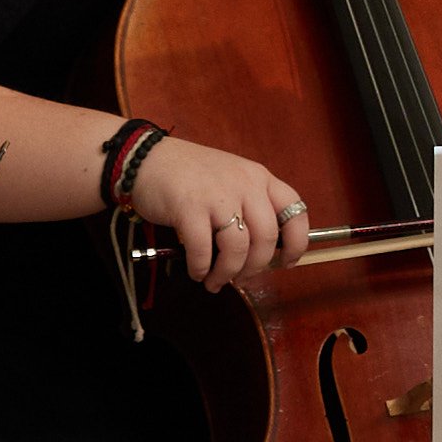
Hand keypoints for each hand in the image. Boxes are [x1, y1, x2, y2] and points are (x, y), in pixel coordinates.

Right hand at [128, 130, 312, 285]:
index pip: (295, 210)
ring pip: (237, 248)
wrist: (145, 159)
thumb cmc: (190, 175)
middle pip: (266, 238)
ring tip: (214, 281)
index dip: (297, 242)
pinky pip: (204, 250)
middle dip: (256, 267)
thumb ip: (250, 206)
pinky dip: (202, 268)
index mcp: (259, 177)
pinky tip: (197, 271)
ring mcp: (218, 195)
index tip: (287, 261)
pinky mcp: (189, 207)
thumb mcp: (231, 180)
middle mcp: (245, 184)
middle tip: (241, 279)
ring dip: (227, 273)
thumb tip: (261, 253)